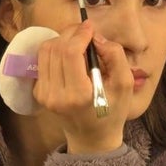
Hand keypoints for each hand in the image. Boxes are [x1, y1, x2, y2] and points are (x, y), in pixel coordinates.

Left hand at [33, 19, 134, 152]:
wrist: (92, 137)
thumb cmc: (113, 112)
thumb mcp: (125, 85)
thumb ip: (116, 57)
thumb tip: (97, 38)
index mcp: (79, 95)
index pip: (70, 53)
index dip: (80, 34)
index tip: (91, 27)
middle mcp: (56, 94)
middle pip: (56, 48)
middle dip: (71, 33)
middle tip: (86, 32)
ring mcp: (44, 94)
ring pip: (46, 51)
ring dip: (62, 39)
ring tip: (78, 41)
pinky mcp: (39, 92)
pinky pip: (43, 60)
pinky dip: (55, 51)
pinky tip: (69, 54)